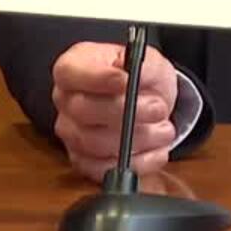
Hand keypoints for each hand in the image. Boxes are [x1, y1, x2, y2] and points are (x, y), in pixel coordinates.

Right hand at [51, 41, 180, 180]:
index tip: (127, 81)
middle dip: (126, 111)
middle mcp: (65, 101)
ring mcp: (71, 133)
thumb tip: (133, 71)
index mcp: (72, 68)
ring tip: (165, 129)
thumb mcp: (149, 61)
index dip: (98, 79)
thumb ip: (142, 65)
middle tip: (158, 108)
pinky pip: (103, 169)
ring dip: (137, 139)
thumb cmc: (141, 77)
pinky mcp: (83, 161)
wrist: (148, 100)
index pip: (70, 73)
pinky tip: (158, 151)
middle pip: (83, 110)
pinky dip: (136, 163)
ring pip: (94, 143)